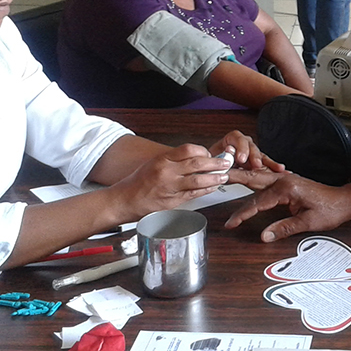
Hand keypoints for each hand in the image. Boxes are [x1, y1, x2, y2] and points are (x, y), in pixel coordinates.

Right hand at [110, 147, 232, 217]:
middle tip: (226, 162)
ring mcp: (170, 188)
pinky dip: (206, 190)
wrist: (124, 200)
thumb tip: (195, 158)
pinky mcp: (173, 202)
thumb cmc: (139, 181)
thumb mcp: (154, 163)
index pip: (188, 149)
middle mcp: (167, 172)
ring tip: (224, 176)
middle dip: (215, 163)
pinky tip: (213, 187)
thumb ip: (173, 161)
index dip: (203, 151)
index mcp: (162, 160)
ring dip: (214, 178)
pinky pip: (194, 194)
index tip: (210, 153)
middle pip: (197, 163)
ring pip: (198, 180)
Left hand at [209, 130, 284, 171]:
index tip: (240, 158)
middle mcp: (243, 144)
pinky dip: (274, 167)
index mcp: (231, 139)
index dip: (241, 148)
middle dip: (255, 156)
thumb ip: (217, 159)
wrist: (214, 167)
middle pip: (251, 146)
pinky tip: (282, 170)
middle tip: (255, 165)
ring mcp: (252, 152)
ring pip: (261, 155)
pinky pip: (267, 164)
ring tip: (277, 168)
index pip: (238, 138)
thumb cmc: (213, 162)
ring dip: (269, 162)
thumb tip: (221, 160)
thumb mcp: (212, 159)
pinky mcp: (258, 161)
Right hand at [224, 174, 350, 241]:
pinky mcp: (287, 182)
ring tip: (223, 176)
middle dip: (233, 180)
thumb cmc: (330, 210)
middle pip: (253, 180)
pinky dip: (252, 180)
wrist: (344, 201)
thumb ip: (285, 228)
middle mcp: (284, 180)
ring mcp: (286, 179)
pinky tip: (244, 180)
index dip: (243, 214)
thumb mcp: (309, 222)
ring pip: (258, 177)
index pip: (258, 202)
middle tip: (215, 178)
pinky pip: (265, 180)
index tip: (231, 223)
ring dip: (241, 177)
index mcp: (287, 188)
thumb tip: (264, 236)